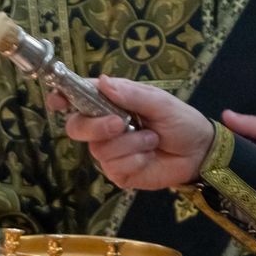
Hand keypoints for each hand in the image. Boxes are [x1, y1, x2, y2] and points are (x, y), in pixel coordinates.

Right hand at [60, 76, 214, 189]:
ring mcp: (109, 152)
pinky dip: (135, 160)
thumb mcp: (160, 101)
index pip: (79, 97)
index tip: (56, 100)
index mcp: (110, 102)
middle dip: (96, 126)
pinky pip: (114, 167)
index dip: (63, 97)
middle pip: (77, 127)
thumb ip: (131, 94)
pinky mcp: (118, 173)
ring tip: (151, 140)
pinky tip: (148, 156)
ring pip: (100, 150)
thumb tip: (102, 82)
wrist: (198, 152)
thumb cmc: (180, 121)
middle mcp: (104, 127)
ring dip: (130, 144)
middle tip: (121, 124)